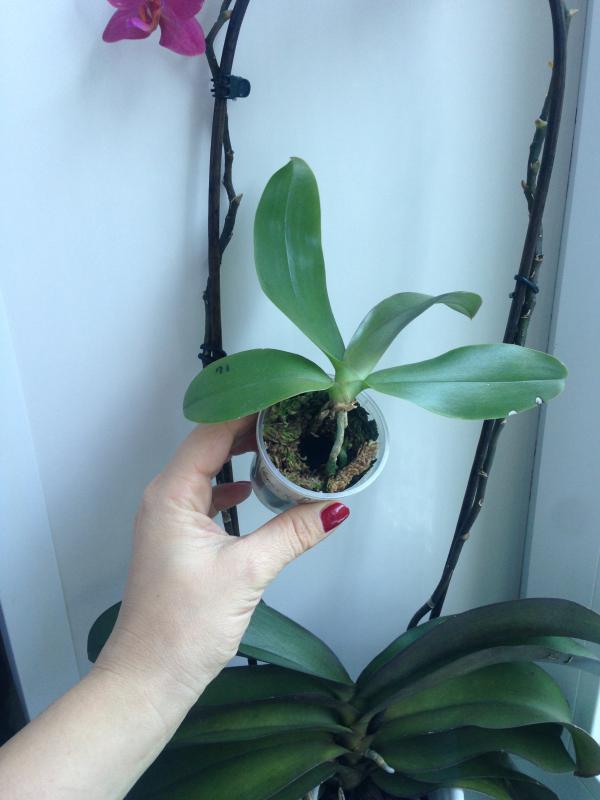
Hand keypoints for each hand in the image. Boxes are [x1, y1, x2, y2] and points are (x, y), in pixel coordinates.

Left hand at [96, 416, 349, 708]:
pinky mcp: (178, 540)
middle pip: (209, 445)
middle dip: (249, 429)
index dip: (249, 410)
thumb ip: (292, 534)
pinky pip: (206, 497)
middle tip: (293, 418)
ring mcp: (169, 519)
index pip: (212, 432)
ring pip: (208, 471)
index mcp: (173, 494)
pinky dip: (231, 486)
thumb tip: (336, 508)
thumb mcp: (247, 572)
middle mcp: (166, 498)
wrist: (149, 678)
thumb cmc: (186, 625)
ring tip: (282, 444)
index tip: (287, 398)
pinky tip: (254, 489)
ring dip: (240, 456)